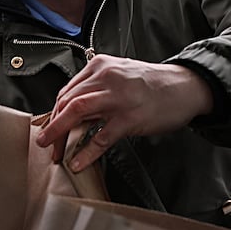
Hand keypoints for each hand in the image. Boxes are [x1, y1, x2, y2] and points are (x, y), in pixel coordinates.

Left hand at [34, 56, 214, 173]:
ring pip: (77, 113)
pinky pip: (101, 137)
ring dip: (60, 135)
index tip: (49, 129)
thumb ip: (96, 87)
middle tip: (47, 145)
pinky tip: (78, 163)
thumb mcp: (119, 74)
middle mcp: (106, 77)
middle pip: (67, 102)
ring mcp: (118, 97)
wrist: (184, 87)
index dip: (54, 113)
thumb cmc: (151, 84)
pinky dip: (86, 152)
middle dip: (53, 127)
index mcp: (100, 66)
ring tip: (54, 153)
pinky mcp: (130, 117)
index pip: (67, 91)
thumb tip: (71, 110)